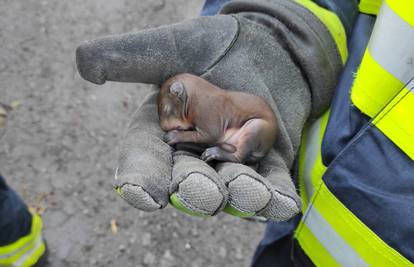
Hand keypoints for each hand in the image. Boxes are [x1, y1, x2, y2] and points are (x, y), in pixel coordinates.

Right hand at [75, 0, 340, 219]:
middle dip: (194, 190)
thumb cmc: (212, 44)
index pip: (145, 159)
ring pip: (230, 186)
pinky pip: (272, 181)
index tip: (140, 193)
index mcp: (163, 130)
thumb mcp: (171, 47)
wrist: (265, 43)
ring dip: (237, 194)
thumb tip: (85, 65)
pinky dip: (275, 194)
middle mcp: (193, 153)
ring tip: (244, 195)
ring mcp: (230, 162)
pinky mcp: (267, 160)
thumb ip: (131, 57)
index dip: (141, 177)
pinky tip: (280, 204)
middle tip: (201, 195)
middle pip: (188, 180)